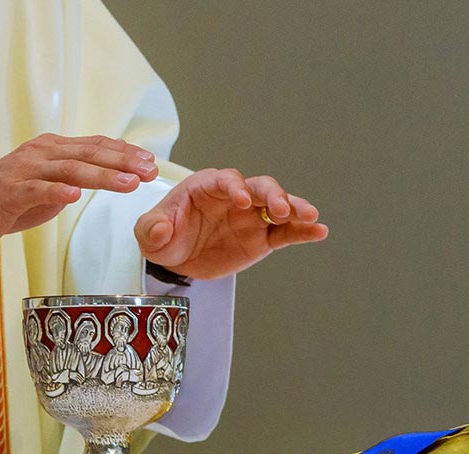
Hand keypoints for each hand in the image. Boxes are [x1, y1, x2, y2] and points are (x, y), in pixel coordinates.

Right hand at [0, 134, 158, 250]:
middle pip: (88, 153)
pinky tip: (74, 196)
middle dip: (122, 161)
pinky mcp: (9, 191)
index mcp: (52, 149)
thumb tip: (108, 176)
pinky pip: (37, 190)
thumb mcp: (48, 185)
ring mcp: (24, 170)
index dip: (124, 152)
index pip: (95, 145)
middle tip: (148, 170)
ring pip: (69, 170)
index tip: (150, 162)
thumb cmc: (7, 201)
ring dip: (101, 175)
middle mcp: (40, 153)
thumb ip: (74, 178)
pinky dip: (56, 192)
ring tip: (127, 184)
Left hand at [135, 169, 327, 280]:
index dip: (236, 187)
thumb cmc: (164, 237)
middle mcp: (234, 196)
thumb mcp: (149, 233)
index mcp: (207, 187)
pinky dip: (302, 231)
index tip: (243, 200)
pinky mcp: (262, 237)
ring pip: (278, 206)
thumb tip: (160, 228)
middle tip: (281, 209)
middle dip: (272, 195)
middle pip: (260, 187)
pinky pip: (286, 232)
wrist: (178, 259)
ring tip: (310, 216)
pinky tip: (319, 231)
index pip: (226, 180)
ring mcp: (251, 216)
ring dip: (294, 208)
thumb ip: (152, 228)